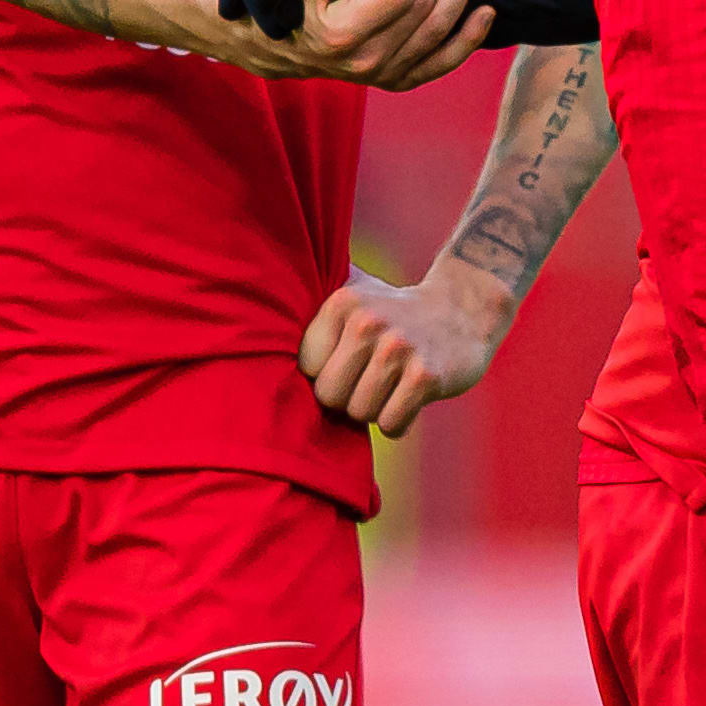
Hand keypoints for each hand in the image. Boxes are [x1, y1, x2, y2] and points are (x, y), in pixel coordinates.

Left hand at [298, 259, 516, 437]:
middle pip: (329, 395)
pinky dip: (398, 421)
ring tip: (390, 388)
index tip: (348, 364)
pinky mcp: (428, 376)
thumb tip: (239, 281)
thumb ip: (308, 293)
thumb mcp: (353, 289)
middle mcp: (369, 322)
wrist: (467, 310)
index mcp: (342, 303)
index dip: (325, 374)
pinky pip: (391, 423)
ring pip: (360, 413)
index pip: (306, 368)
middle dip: (347, 398)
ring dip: (374, 411)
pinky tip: (409, 399)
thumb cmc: (396, 310)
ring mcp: (400, 349)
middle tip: (370, 382)